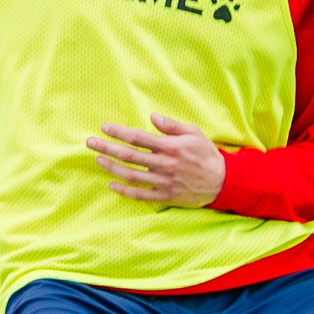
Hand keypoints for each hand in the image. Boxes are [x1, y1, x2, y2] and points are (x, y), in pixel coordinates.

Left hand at [87, 113, 225, 206]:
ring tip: (98, 159)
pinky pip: (140, 195)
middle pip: (129, 155)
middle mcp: (164, 164)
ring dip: (111, 167)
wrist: (223, 182)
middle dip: (107, 147)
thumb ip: (172, 125)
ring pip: (131, 175)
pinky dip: (124, 191)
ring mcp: (163, 182)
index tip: (104, 127)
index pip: (138, 138)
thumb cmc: (207, 154)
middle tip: (90, 142)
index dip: (119, 132)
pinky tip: (112, 185)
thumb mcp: (194, 133)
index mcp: (170, 146)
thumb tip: (152, 116)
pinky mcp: (165, 196)